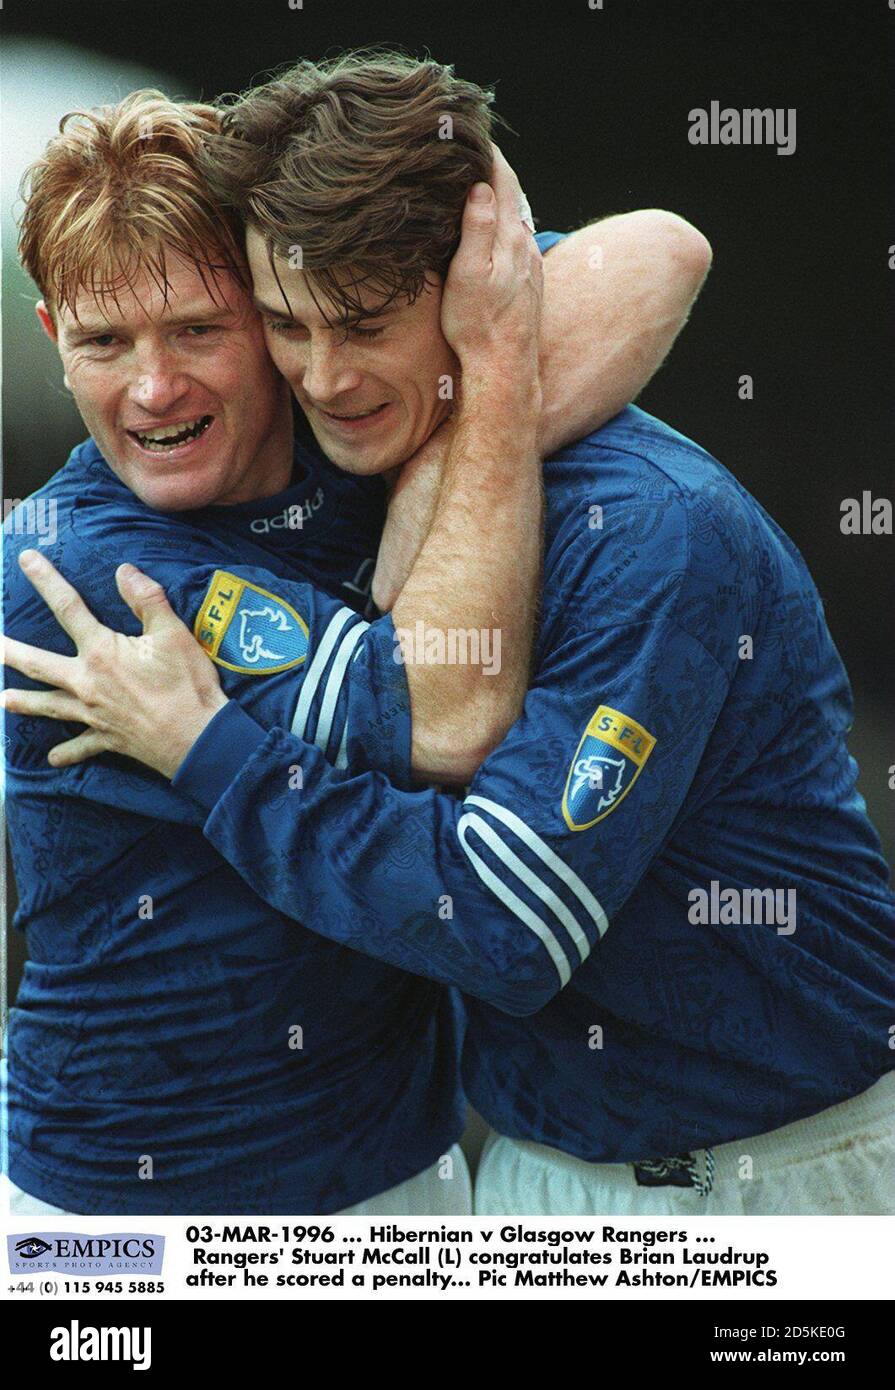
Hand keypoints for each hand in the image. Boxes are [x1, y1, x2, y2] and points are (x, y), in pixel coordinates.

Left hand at [2, 551, 227, 778]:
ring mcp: (94, 713)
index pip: (68, 608)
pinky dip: (66, 753)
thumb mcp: (173, 634)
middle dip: (11, 651)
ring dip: (25, 702)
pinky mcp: (107, 738)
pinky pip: (81, 746)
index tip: (25, 559)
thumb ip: (147, 599)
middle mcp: (87, 683)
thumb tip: (124, 571)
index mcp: (102, 652)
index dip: (46, 581)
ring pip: (49, 706)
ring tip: (4, 700)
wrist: (198, 740)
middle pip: (39, 664)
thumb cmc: (188, 685)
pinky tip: (52, 759)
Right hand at [440, 144, 542, 390]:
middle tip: (474, 148)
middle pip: (513, 196)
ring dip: (501, 197)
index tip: (474, 132)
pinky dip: (505, 223)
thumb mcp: (468, 274)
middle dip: (495, 170)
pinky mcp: (529, 283)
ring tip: (480, 181)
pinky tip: (495, 228)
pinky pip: (518, 240)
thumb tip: (481, 187)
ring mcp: (530, 265)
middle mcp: (526, 247)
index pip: (504, 182)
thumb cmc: (478, 325)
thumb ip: (478, 229)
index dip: (489, 154)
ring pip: (517, 218)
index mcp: (510, 238)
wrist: (505, 368)